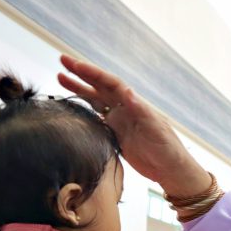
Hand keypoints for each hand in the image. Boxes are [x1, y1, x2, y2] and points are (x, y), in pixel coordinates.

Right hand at [57, 55, 208, 196]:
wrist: (169, 169)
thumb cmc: (168, 148)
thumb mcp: (156, 128)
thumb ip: (141, 110)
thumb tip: (127, 92)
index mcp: (135, 103)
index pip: (111, 83)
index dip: (93, 74)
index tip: (76, 65)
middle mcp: (125, 108)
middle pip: (100, 86)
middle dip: (81, 74)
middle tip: (62, 61)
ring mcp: (119, 121)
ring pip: (95, 100)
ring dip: (79, 89)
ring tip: (60, 77)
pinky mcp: (115, 135)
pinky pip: (96, 119)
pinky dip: (83, 111)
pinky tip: (71, 106)